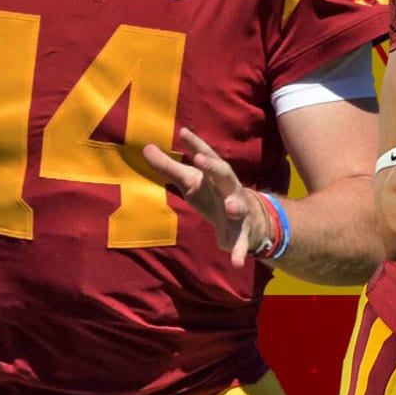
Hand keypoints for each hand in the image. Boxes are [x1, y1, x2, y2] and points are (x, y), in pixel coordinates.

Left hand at [141, 128, 271, 267]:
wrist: (249, 219)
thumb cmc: (213, 194)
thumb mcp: (191, 181)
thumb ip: (170, 167)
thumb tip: (146, 148)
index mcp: (216, 175)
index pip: (207, 155)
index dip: (196, 144)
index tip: (183, 132)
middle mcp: (230, 188)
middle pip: (225, 174)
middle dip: (214, 167)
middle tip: (201, 159)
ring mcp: (239, 210)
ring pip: (239, 206)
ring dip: (235, 205)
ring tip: (229, 207)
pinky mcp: (242, 232)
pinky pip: (242, 242)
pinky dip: (240, 251)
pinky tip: (237, 263)